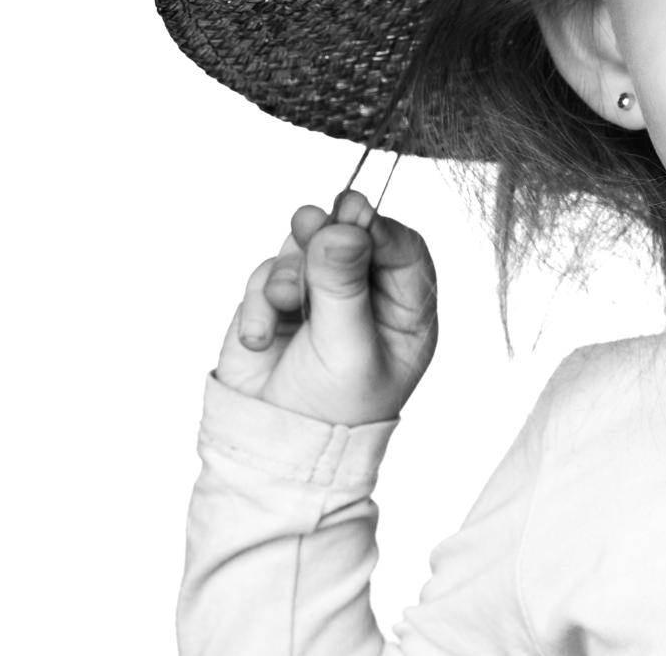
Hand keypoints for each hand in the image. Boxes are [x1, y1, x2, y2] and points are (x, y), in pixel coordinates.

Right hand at [214, 190, 437, 425]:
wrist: (271, 449)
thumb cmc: (330, 412)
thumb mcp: (346, 349)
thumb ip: (344, 285)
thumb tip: (343, 225)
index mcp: (406, 311)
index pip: (402, 250)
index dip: (379, 228)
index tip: (354, 215)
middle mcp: (368, 297)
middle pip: (352, 237)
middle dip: (328, 233)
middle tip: (307, 222)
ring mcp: (322, 296)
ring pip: (305, 249)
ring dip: (288, 274)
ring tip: (284, 305)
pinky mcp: (279, 302)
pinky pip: (267, 274)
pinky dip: (260, 301)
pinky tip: (262, 338)